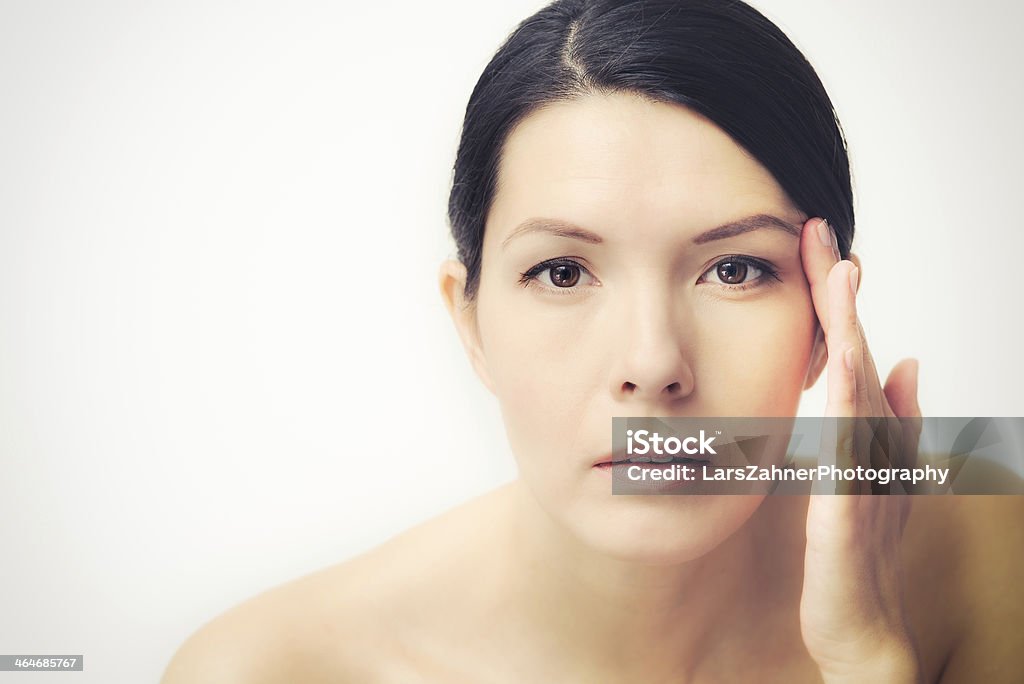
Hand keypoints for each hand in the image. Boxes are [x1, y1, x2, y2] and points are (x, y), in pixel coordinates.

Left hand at [796, 217, 924, 682]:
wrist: (860, 624)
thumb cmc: (858, 548)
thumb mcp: (871, 474)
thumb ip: (891, 418)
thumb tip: (909, 358)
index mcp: (865, 433)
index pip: (849, 351)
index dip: (837, 299)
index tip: (817, 243)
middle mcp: (872, 445)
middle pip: (856, 357)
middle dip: (840, 297)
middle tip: (822, 235)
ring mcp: (865, 477)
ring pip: (857, 395)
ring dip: (847, 336)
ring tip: (837, 279)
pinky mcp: (846, 515)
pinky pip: (846, 458)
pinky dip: (843, 417)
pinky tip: (834, 378)